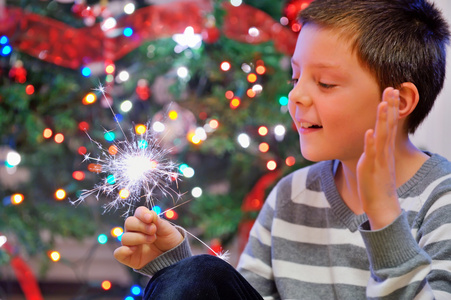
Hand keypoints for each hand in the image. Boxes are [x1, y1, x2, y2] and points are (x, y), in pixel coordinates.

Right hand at [113, 206, 182, 268]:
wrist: (174, 257)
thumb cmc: (169, 240)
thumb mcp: (168, 230)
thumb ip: (159, 222)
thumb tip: (150, 214)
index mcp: (145, 221)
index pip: (138, 212)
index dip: (142, 214)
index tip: (150, 219)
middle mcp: (135, 231)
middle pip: (129, 222)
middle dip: (141, 226)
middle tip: (153, 231)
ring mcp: (131, 244)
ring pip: (125, 237)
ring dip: (138, 238)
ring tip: (152, 240)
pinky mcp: (129, 257)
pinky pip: (118, 253)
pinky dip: (122, 250)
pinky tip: (133, 249)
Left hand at [356, 88, 401, 229]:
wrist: (381, 203)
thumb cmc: (377, 181)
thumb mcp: (378, 159)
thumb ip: (377, 146)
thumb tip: (374, 132)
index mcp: (386, 146)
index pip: (390, 122)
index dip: (391, 106)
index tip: (391, 89)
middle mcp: (385, 150)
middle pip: (389, 124)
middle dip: (390, 106)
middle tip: (391, 88)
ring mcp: (379, 158)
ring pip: (382, 135)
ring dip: (383, 119)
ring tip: (383, 104)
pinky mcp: (371, 167)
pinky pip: (372, 154)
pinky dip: (371, 142)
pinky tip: (369, 132)